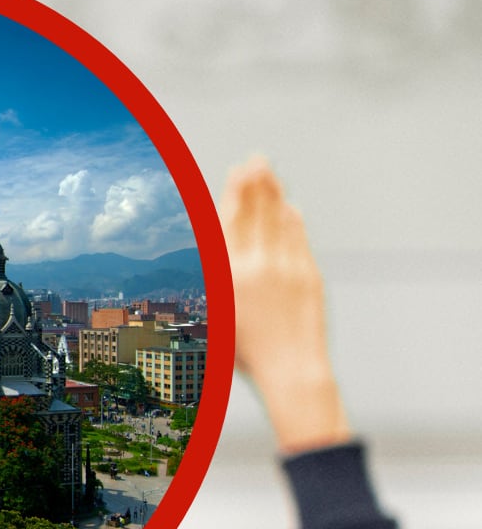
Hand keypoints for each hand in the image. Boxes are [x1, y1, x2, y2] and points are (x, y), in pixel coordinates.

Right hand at [223, 156, 348, 454]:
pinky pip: (298, 237)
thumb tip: (222, 255)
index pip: (231, 225)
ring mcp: (286, 267)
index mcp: (229, 278)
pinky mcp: (308, 274)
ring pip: (279, 220)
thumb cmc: (247, 354)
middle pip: (256, 214)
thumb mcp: (221, 317)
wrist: (291, 369)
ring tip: (269, 172)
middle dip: (255, 185)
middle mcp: (257, 266)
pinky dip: (292, 219)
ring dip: (274, 193)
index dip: (234, 196)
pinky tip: (289, 207)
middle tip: (255, 159)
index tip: (236, 173)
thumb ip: (223, 283)